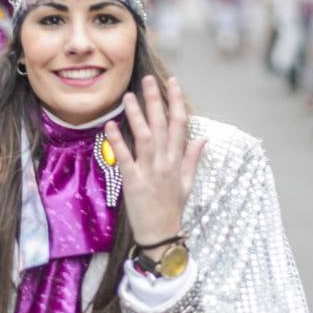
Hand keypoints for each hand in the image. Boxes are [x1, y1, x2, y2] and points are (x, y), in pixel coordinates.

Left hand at [104, 76, 205, 253]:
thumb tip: (203, 138)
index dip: (176, 101)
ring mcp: (149, 171)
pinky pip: (124, 157)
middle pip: (162, 125)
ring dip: (136, 115)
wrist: (160, 233)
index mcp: (178, 161)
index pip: (181, 124)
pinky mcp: (132, 181)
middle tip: (148, 79)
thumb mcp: (188, 183)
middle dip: (156, 100)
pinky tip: (110, 125)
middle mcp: (165, 162)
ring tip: (128, 96)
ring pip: (144, 137)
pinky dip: (117, 141)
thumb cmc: (172, 208)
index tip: (173, 82)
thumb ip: (193, 158)